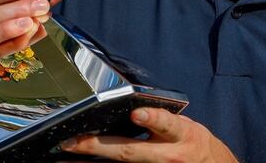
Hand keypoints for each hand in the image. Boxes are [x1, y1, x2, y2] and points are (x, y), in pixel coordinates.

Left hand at [59, 108, 237, 162]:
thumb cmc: (195, 144)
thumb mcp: (186, 126)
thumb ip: (162, 119)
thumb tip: (131, 109)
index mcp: (181, 135)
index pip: (168, 125)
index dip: (153, 118)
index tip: (137, 114)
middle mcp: (168, 154)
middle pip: (132, 152)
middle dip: (101, 146)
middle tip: (75, 141)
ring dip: (94, 161)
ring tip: (70, 154)